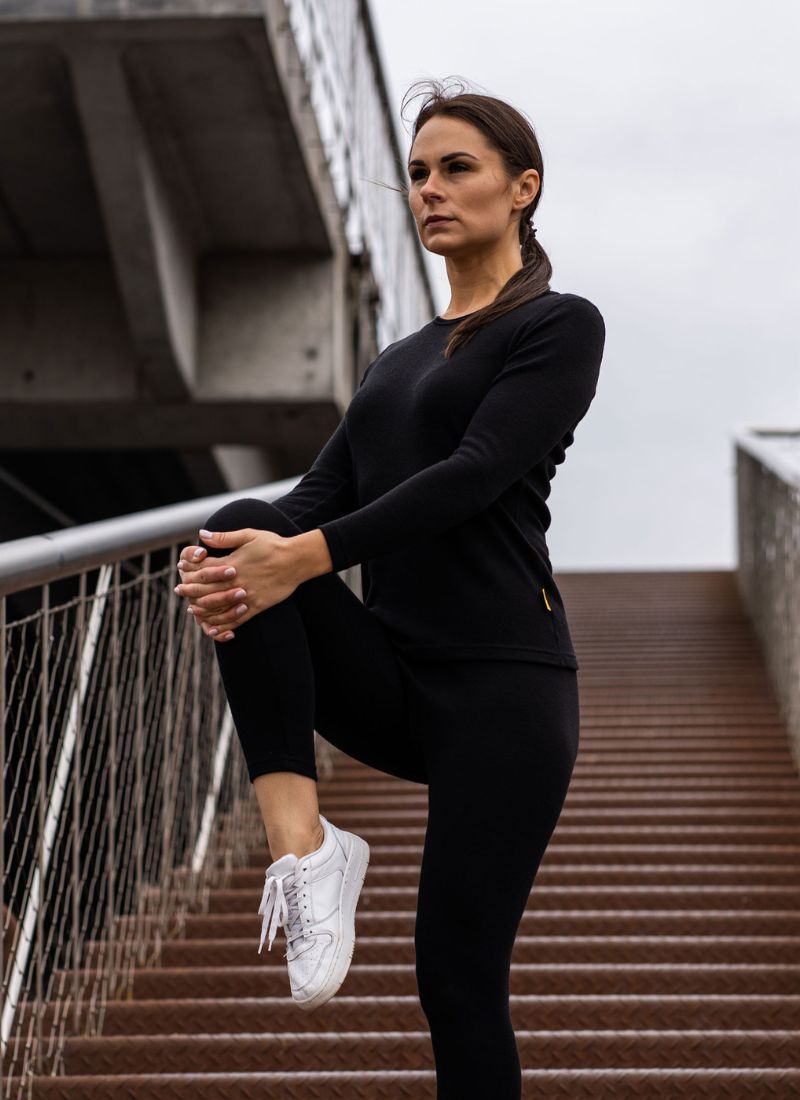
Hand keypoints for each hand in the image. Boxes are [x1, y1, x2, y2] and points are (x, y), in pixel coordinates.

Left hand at [175, 527, 299, 642]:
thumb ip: (224, 537)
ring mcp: (247, 596)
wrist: (297, 560)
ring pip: (219, 607)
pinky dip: (224, 625)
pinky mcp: (257, 606)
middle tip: (179, 591)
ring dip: (203, 610)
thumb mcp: (249, 535)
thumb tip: (202, 534)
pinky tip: (214, 628)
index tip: (181, 569)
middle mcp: (237, 582)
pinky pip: (237, 619)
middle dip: (190, 591)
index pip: (203, 569)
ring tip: (192, 610)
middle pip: (206, 589)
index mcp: (232, 563)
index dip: (190, 569)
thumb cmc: (273, 544)